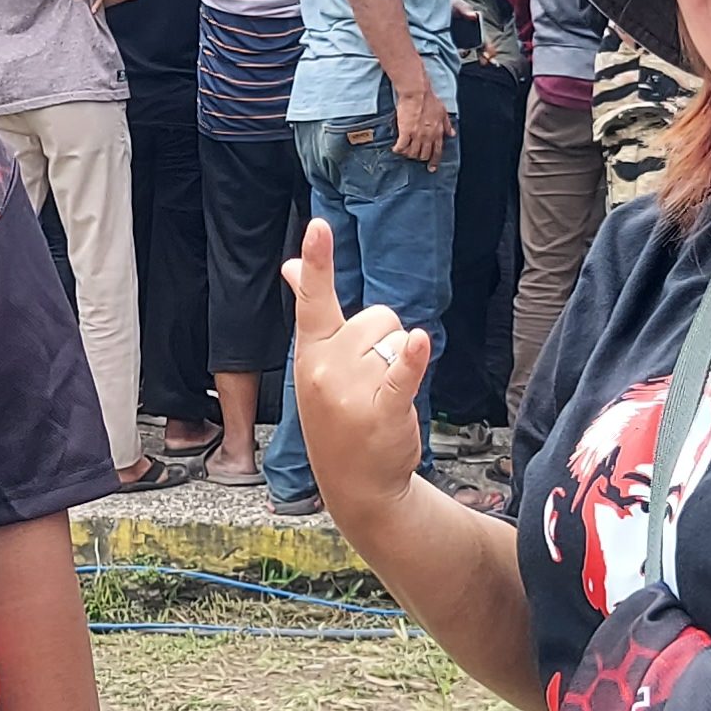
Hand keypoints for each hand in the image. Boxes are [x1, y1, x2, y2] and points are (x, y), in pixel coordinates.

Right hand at [283, 218, 430, 527]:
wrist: (357, 484)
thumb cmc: (339, 416)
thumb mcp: (316, 365)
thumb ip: (310, 312)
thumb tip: (292, 267)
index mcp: (311, 352)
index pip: (313, 299)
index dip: (318, 260)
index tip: (318, 226)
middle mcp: (326, 367)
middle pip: (378, 317)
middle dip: (384, 343)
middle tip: (369, 381)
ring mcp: (353, 389)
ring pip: (398, 340)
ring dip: (399, 364)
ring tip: (381, 397)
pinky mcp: (384, 408)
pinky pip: (403, 370)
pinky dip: (413, 358)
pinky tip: (419, 344)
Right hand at [391, 83, 452, 169]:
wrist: (417, 93)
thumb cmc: (430, 100)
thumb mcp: (443, 112)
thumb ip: (447, 124)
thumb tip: (451, 134)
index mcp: (438, 132)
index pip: (437, 152)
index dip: (434, 161)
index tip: (431, 168)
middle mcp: (428, 136)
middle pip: (424, 155)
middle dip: (420, 158)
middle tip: (415, 156)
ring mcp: (417, 135)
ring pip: (413, 153)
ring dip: (408, 154)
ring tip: (405, 151)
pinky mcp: (405, 132)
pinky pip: (401, 146)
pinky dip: (398, 150)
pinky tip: (396, 149)